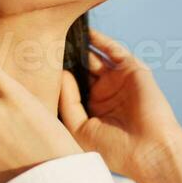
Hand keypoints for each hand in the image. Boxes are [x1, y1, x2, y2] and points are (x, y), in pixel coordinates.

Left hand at [58, 28, 181, 182]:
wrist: (149, 151)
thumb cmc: (114, 149)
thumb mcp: (78, 129)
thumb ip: (67, 102)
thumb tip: (60, 74)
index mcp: (91, 109)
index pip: (69, 86)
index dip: (53, 75)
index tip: (32, 63)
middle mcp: (104, 93)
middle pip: (80, 67)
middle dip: (64, 55)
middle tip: (43, 41)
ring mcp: (119, 81)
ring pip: (95, 56)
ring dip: (81, 44)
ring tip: (61, 30)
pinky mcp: (133, 71)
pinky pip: (115, 50)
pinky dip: (102, 40)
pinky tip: (86, 32)